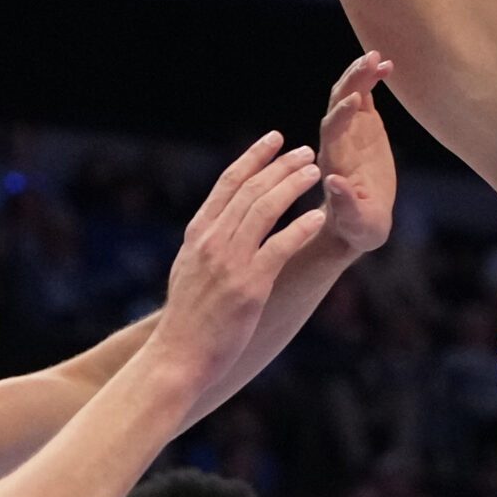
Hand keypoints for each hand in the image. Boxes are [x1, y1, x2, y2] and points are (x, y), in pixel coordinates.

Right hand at [152, 134, 326, 391]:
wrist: (177, 357)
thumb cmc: (188, 321)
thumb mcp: (188, 271)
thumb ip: (206, 245)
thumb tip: (221, 226)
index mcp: (198, 235)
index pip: (227, 184)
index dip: (253, 157)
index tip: (273, 139)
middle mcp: (211, 241)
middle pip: (250, 190)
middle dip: (280, 165)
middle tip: (305, 150)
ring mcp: (229, 262)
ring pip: (265, 209)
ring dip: (292, 185)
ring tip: (315, 171)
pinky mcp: (248, 287)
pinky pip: (279, 247)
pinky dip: (300, 228)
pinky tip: (319, 215)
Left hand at [318, 52, 396, 254]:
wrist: (358, 221)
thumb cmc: (358, 227)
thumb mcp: (355, 222)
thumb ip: (345, 204)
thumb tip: (332, 181)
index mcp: (334, 162)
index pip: (331, 132)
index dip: (341, 116)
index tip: (356, 102)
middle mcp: (336, 141)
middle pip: (337, 105)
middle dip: (351, 83)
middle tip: (369, 62)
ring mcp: (349, 131)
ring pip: (349, 95)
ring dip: (360, 75)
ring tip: (378, 58)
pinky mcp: (363, 127)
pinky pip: (363, 96)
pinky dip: (372, 80)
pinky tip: (387, 66)